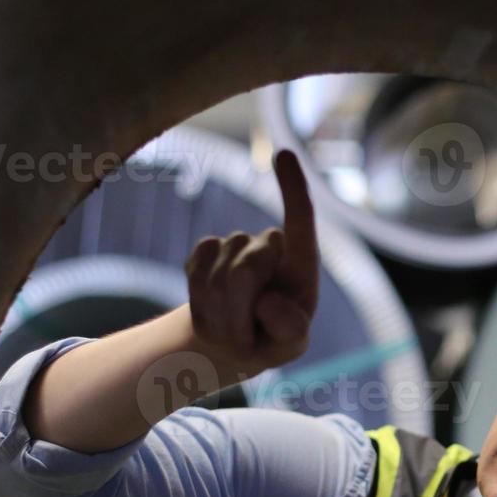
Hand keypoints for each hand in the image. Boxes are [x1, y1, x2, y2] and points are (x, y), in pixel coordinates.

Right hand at [184, 149, 319, 378]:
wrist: (238, 339)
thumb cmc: (273, 338)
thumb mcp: (288, 343)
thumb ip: (288, 329)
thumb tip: (268, 303)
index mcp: (301, 264)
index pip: (300, 221)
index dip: (293, 189)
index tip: (284, 154)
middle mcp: (271, 245)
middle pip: (247, 266)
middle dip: (242, 308)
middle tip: (248, 334)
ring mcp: (236, 245)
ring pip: (218, 273)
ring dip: (221, 313)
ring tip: (235, 326)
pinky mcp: (205, 251)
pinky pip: (195, 267)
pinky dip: (201, 301)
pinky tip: (214, 311)